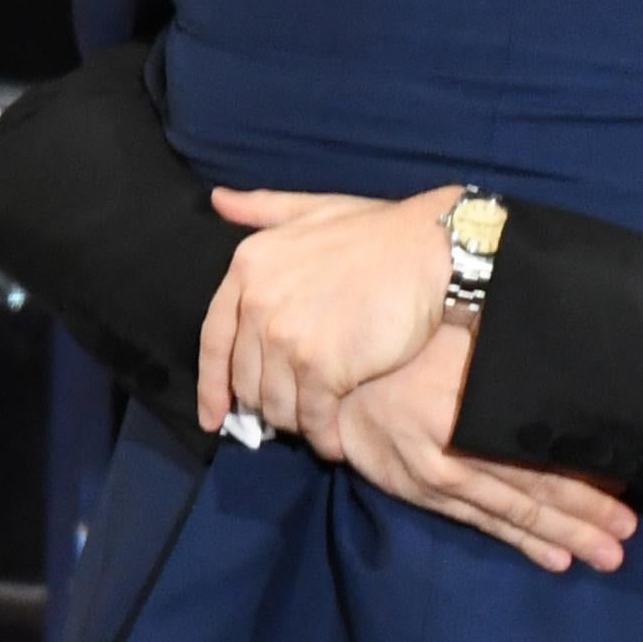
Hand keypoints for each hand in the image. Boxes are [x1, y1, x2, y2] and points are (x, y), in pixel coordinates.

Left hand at [196, 185, 458, 457]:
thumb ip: (262, 209)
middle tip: (292, 411)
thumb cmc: (378, 230)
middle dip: (266, 403)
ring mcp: (286, 338)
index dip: (212, 384)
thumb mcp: (313, 208)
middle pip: (246, 380)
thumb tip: (216, 201)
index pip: (213, 340)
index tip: (212, 416)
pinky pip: (311, 417)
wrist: (430, 249)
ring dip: (296, 421)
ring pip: (275, 405)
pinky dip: (321, 435)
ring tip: (318, 422)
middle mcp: (257, 303)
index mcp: (248, 266)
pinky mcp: (321, 367)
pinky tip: (333, 440)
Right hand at [339, 325, 637, 574]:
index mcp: (477, 406)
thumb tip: (576, 364)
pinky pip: (478, 521)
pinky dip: (518, 541)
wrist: (335, 368)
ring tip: (603, 555)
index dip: (587, 475)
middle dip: (585, 517)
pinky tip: (552, 558)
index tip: (627, 488)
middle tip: (624, 539)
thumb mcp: (465, 334)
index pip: (542, 451)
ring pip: (511, 513)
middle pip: (533, 489)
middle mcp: (458, 449)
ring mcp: (437, 476)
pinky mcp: (418, 491)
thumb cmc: (411, 339)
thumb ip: (513, 356)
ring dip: (561, 537)